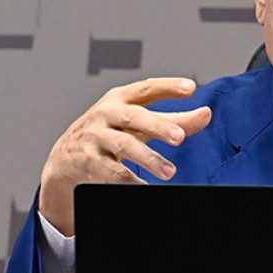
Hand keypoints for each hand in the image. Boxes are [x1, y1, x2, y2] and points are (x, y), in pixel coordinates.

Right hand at [38, 77, 211, 234]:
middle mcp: (107, 114)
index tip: (190, 87)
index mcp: (121, 99)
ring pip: (124, 146)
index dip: (168, 86)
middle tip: (180, 137)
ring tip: (170, 172)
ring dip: (149, 159)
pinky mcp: (89, 160)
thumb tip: (205, 114)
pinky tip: (144, 185)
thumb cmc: (111, 132)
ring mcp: (96, 137)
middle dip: (158, 126)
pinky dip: (129, 180)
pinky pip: (111, 171)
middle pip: (134, 117)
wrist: (66, 156)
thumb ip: (173, 119)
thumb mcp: (139, 123)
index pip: (146, 89)